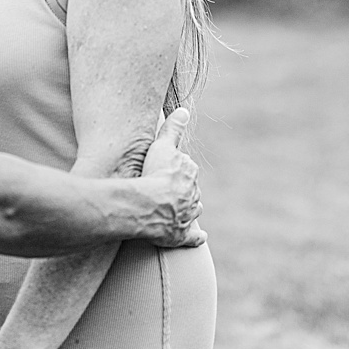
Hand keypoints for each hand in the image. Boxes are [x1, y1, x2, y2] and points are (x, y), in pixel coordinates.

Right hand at [140, 108, 206, 247]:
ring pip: (192, 211)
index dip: (176, 170)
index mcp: (189, 173)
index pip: (186, 169)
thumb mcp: (162, 146)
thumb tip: (184, 110)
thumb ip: (173, 128)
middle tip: (168, 192)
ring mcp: (188, 215)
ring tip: (178, 211)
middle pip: (190, 191)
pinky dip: (196, 238)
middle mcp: (193, 194)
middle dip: (182, 191)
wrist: (148, 205)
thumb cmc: (153, 173)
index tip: (167, 172)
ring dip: (188, 211)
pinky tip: (200, 238)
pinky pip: (192, 237)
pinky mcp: (181, 235)